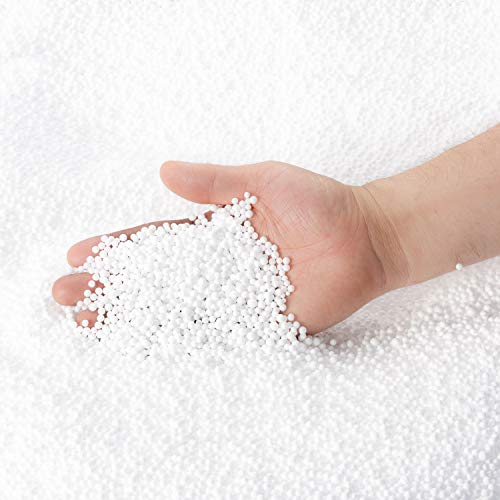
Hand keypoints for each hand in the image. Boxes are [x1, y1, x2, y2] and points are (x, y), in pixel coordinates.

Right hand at [53, 161, 391, 332]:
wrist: (365, 237)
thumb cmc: (319, 202)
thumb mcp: (263, 181)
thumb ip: (215, 182)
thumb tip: (163, 171)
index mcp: (218, 232)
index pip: (159, 242)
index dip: (120, 248)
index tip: (81, 253)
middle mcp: (222, 268)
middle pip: (158, 280)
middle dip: (112, 287)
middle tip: (66, 295)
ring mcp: (239, 297)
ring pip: (178, 311)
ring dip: (134, 317)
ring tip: (89, 325)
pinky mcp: (262, 322)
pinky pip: (218, 334)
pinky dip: (182, 341)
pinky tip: (146, 347)